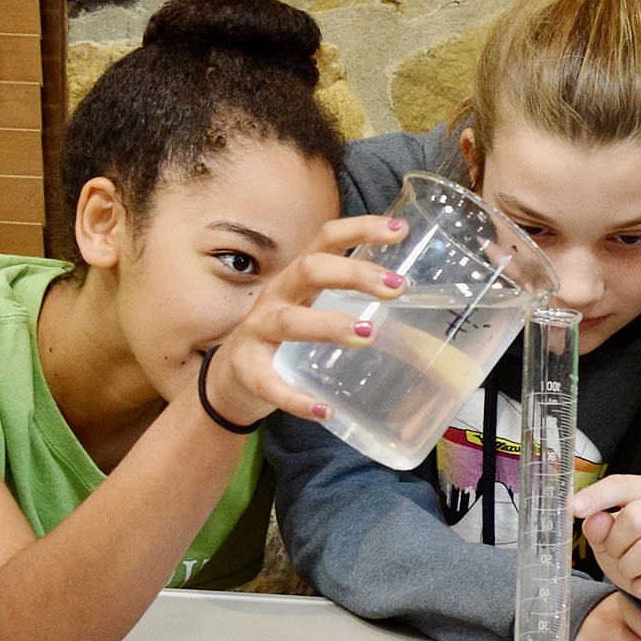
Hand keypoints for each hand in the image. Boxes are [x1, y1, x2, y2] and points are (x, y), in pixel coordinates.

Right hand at [202, 215, 406, 425]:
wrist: (230, 379)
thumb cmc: (284, 338)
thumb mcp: (312, 307)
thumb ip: (350, 301)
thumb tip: (410, 304)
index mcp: (297, 278)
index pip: (326, 239)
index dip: (360, 229)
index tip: (400, 229)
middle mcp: (276, 296)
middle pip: (310, 270)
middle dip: (354, 274)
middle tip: (396, 286)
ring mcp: (257, 332)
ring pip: (291, 322)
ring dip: (330, 326)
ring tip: (368, 334)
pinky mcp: (247, 371)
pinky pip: (271, 385)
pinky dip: (297, 399)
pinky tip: (323, 411)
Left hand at [572, 475, 640, 620]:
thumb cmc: (640, 553)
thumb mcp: (611, 539)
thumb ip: (599, 527)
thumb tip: (592, 519)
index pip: (623, 484)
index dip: (597, 496)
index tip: (574, 509)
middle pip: (635, 517)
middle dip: (615, 544)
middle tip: (616, 556)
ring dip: (628, 569)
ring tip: (631, 571)